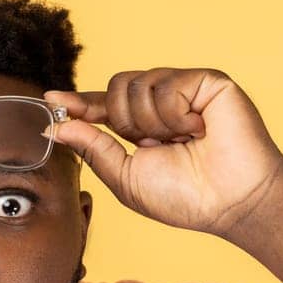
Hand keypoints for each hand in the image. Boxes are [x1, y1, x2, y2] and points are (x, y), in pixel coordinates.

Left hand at [42, 68, 282, 236]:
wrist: (231, 202)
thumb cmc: (184, 198)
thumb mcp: (124, 178)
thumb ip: (92, 148)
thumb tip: (57, 126)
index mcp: (143, 128)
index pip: (104, 106)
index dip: (80, 104)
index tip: (52, 101)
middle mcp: (163, 104)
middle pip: (115, 88)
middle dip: (123, 122)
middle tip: (152, 145)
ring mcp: (185, 89)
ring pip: (136, 85)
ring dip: (151, 124)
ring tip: (181, 141)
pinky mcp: (206, 81)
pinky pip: (166, 84)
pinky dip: (174, 115)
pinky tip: (198, 130)